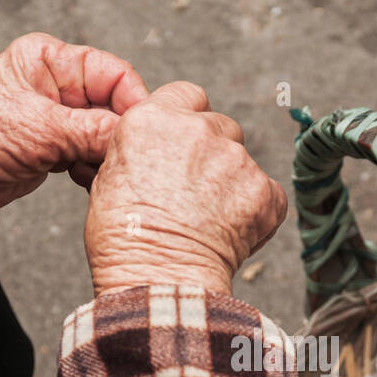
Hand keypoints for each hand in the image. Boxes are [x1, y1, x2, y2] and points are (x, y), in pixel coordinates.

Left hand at [0, 33, 147, 213]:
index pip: (114, 72)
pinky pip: (95, 155)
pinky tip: (84, 179)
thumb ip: (92, 132)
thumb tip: (136, 138)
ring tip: (91, 170)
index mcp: (51, 60)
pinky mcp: (61, 147)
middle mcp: (60, 84)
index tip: (141, 131)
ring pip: (108, 134)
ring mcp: (62, 117)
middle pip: (115, 105)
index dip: (133, 101)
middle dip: (117, 134)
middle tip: (116, 158)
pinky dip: (96, 169)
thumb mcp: (38, 130)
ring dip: (106, 155)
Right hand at [84, 82, 287, 295]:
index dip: (187, 120)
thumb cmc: (124, 241)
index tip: (183, 146)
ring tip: (210, 219)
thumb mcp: (107, 180)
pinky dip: (257, 210)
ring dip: (232, 182)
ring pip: (242, 160)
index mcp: (153, 120)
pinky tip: (232, 233)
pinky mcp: (264, 190)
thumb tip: (151, 152)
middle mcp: (198, 129)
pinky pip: (268, 192)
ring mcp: (236, 159)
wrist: (157, 281)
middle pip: (220, 126)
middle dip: (212, 154)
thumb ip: (139, 151)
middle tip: (195, 193)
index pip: (187, 95)